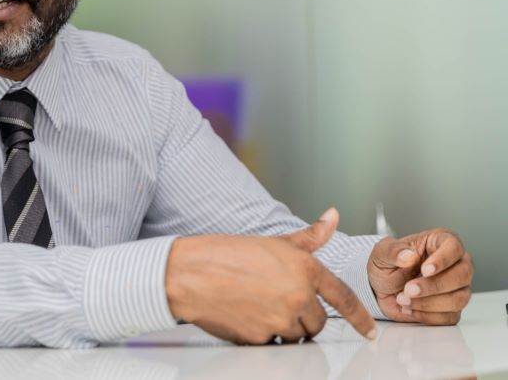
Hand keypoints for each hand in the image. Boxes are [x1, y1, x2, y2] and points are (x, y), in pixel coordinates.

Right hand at [165, 208, 376, 344]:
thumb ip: (310, 237)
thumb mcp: (274, 241)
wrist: (189, 272)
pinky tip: (245, 315)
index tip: (370, 332)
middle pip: (316, 323)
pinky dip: (263, 335)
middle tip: (275, 300)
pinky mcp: (261, 338)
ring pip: (296, 335)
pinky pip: (273, 344)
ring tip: (257, 305)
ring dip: (284, 327)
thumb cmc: (227, 253)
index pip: (344, 298)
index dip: (360, 318)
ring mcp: (280, 319)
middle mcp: (297, 296)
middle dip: (302, 316)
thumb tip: (332, 216)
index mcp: (305, 269)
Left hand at [368, 228, 472, 323]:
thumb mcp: (382, 253)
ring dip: (428, 303)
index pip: (454, 247)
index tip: (425, 270)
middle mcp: (455, 264)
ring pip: (458, 299)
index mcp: (440, 242)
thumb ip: (393, 251)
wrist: (381, 289)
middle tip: (408, 289)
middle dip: (433, 285)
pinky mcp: (453, 309)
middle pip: (462, 275)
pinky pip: (449, 317)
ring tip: (403, 299)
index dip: (443, 259)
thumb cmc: (388, 265)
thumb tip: (409, 255)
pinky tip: (410, 308)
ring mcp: (457, 288)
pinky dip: (427, 315)